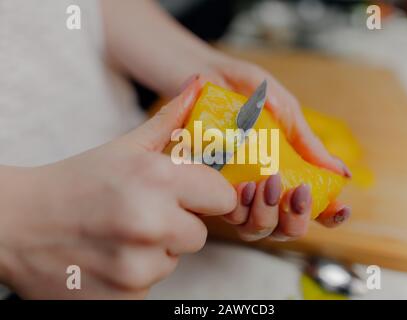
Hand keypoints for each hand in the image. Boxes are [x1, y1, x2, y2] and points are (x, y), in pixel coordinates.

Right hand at [0, 79, 235, 298]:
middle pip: (200, 233)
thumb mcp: (123, 147)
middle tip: (144, 213)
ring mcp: (137, 266)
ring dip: (155, 250)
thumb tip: (199, 85)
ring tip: (121, 236)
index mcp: (156, 179)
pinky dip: (137, 274)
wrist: (16, 225)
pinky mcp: (125, 298)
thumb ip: (169, 120)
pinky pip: (153, 284)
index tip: (193, 195)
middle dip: (179, 224)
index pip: (222, 197)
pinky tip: (110, 257)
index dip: (208, 195)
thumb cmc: (74, 182)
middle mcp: (151, 223)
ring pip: (175, 260)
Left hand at [182, 55, 351, 241]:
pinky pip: (226, 211)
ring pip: (255, 228)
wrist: (208, 75)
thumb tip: (344, 174)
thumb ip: (309, 144)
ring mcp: (236, 192)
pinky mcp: (210, 187)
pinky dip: (240, 205)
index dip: (329, 215)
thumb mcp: (285, 112)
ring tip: (270, 183)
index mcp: (286, 173)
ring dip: (268, 213)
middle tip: (299, 191)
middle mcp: (262, 189)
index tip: (341, 209)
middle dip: (296, 218)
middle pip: (284, 228)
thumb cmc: (249, 91)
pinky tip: (245, 186)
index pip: (312, 207)